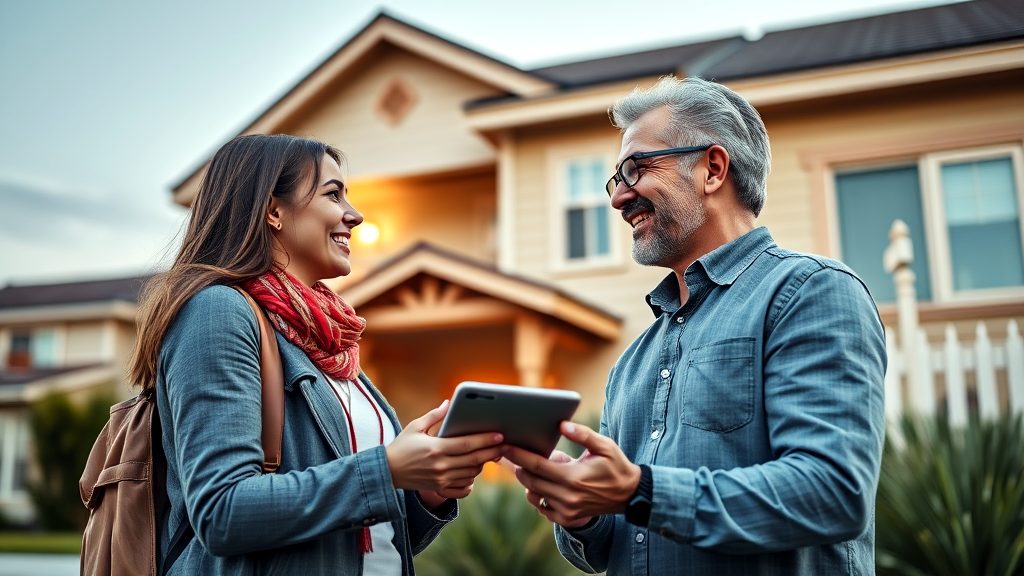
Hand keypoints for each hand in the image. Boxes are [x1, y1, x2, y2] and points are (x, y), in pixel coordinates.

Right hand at [386, 400, 502, 498]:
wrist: (386, 471)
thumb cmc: (401, 446)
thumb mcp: (415, 426)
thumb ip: (434, 415)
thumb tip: (449, 403)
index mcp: (436, 448)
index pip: (467, 444)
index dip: (485, 440)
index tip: (500, 435)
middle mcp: (440, 466)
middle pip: (473, 460)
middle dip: (491, 452)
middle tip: (504, 445)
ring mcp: (440, 480)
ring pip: (471, 474)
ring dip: (483, 465)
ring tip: (490, 455)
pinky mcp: (438, 489)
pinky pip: (462, 489)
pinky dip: (470, 483)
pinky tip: (473, 473)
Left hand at [503, 421, 639, 527]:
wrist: (629, 494)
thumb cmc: (615, 465)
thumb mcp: (604, 445)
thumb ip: (582, 434)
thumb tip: (561, 424)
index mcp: (574, 477)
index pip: (537, 465)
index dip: (519, 455)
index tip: (506, 446)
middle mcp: (568, 496)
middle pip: (531, 481)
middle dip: (518, 467)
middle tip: (511, 455)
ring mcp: (567, 510)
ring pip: (534, 495)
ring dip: (527, 482)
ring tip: (527, 468)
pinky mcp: (569, 519)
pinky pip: (543, 509)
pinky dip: (537, 497)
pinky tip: (540, 485)